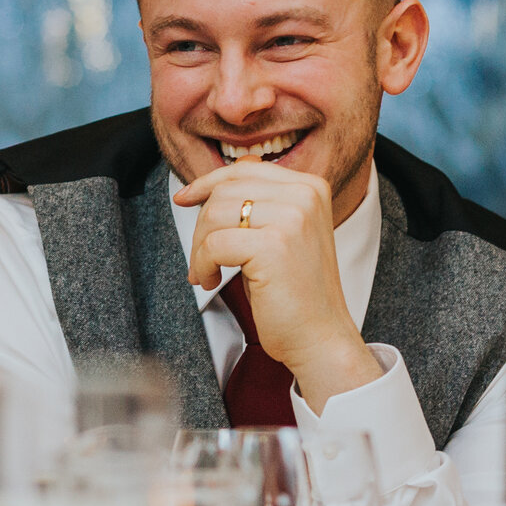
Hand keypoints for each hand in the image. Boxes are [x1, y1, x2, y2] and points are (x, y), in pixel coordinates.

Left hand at [173, 159, 380, 412]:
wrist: (320, 337)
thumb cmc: (297, 292)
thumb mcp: (283, 234)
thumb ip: (260, 203)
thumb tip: (216, 181)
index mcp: (311, 187)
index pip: (244, 169)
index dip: (207, 182)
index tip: (185, 198)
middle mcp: (305, 195)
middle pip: (225, 191)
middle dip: (202, 225)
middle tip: (204, 258)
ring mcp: (292, 218)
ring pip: (214, 214)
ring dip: (200, 248)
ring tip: (209, 273)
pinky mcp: (273, 245)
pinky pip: (214, 244)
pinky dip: (202, 265)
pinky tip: (212, 281)